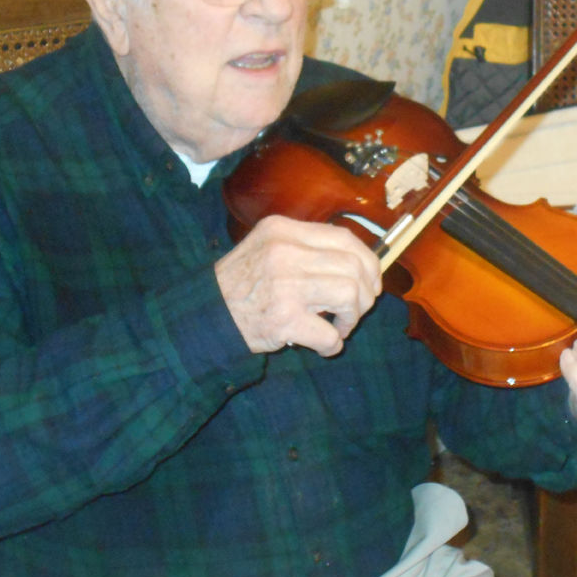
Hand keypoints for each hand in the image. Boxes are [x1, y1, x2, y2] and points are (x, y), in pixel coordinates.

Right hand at [215, 215, 381, 356]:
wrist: (205, 316)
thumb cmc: (242, 284)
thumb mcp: (267, 247)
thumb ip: (306, 247)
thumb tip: (360, 263)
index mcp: (283, 230)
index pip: (344, 237)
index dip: (368, 261)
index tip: (371, 281)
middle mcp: (285, 252)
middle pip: (353, 266)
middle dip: (364, 294)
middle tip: (354, 310)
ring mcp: (284, 285)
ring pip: (349, 295)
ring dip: (351, 318)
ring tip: (338, 326)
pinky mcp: (283, 320)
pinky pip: (330, 334)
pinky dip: (333, 344)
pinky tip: (323, 346)